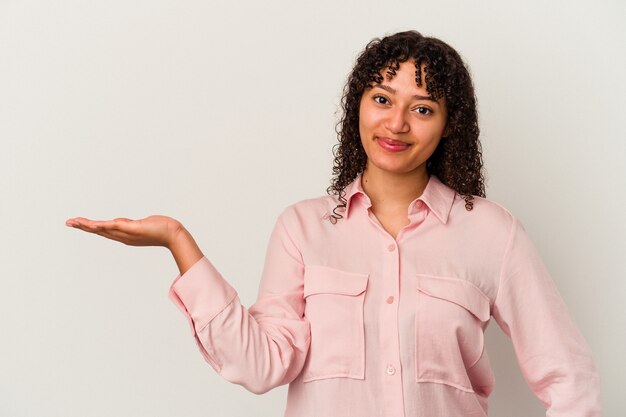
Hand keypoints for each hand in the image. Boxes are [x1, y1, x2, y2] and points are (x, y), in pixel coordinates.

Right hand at [65, 215, 183, 248]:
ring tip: (74, 222)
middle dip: (83, 226)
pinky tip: (92, 224)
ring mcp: (127, 233)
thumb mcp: (143, 225)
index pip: (104, 230)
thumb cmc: (162, 229)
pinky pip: (114, 226)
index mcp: (124, 235)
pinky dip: (102, 225)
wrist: (173, 234)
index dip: (91, 228)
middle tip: (68, 222)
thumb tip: (126, 222)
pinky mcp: (132, 228)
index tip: (79, 223)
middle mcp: (123, 236)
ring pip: (103, 229)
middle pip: (99, 231)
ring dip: (88, 225)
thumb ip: (133, 225)